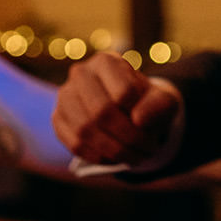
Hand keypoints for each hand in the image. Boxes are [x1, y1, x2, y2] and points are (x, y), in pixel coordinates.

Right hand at [53, 51, 180, 165]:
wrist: (130, 110)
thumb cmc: (146, 103)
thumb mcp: (163, 100)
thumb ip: (159, 105)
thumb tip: (139, 119)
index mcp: (107, 62)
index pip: (124, 92)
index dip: (141, 116)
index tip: (153, 128)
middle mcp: (81, 74)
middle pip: (102, 112)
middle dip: (129, 138)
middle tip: (148, 150)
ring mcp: (65, 96)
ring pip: (85, 130)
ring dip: (114, 151)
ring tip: (135, 157)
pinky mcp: (58, 119)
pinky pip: (74, 144)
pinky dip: (98, 156)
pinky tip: (114, 158)